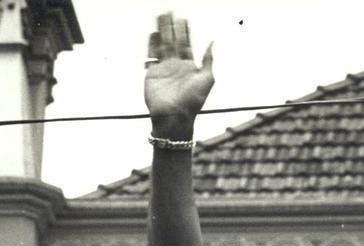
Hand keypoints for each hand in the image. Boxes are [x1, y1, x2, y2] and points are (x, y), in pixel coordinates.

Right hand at [144, 13, 213, 137]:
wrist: (175, 117)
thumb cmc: (193, 101)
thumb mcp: (207, 79)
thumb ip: (208, 60)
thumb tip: (212, 42)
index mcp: (189, 66)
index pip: (186, 43)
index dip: (185, 31)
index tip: (183, 18)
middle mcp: (176, 65)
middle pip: (173, 40)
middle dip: (171, 26)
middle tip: (169, 11)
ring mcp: (163, 69)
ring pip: (161, 45)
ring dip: (161, 31)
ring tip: (160, 17)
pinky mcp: (152, 74)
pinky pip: (151, 56)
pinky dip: (151, 44)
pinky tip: (153, 34)